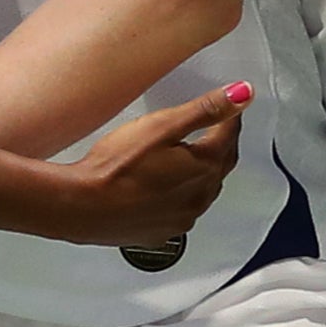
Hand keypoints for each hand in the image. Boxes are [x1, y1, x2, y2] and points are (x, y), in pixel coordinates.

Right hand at [58, 83, 249, 245]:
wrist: (82, 207)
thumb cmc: (117, 165)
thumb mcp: (161, 126)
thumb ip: (204, 110)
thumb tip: (244, 94)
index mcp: (204, 168)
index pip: (228, 136)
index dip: (230, 117)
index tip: (229, 105)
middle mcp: (199, 198)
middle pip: (221, 164)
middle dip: (221, 143)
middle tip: (216, 125)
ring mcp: (181, 219)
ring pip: (204, 189)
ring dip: (204, 170)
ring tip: (191, 152)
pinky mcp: (162, 232)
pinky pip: (184, 209)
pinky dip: (185, 192)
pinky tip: (168, 184)